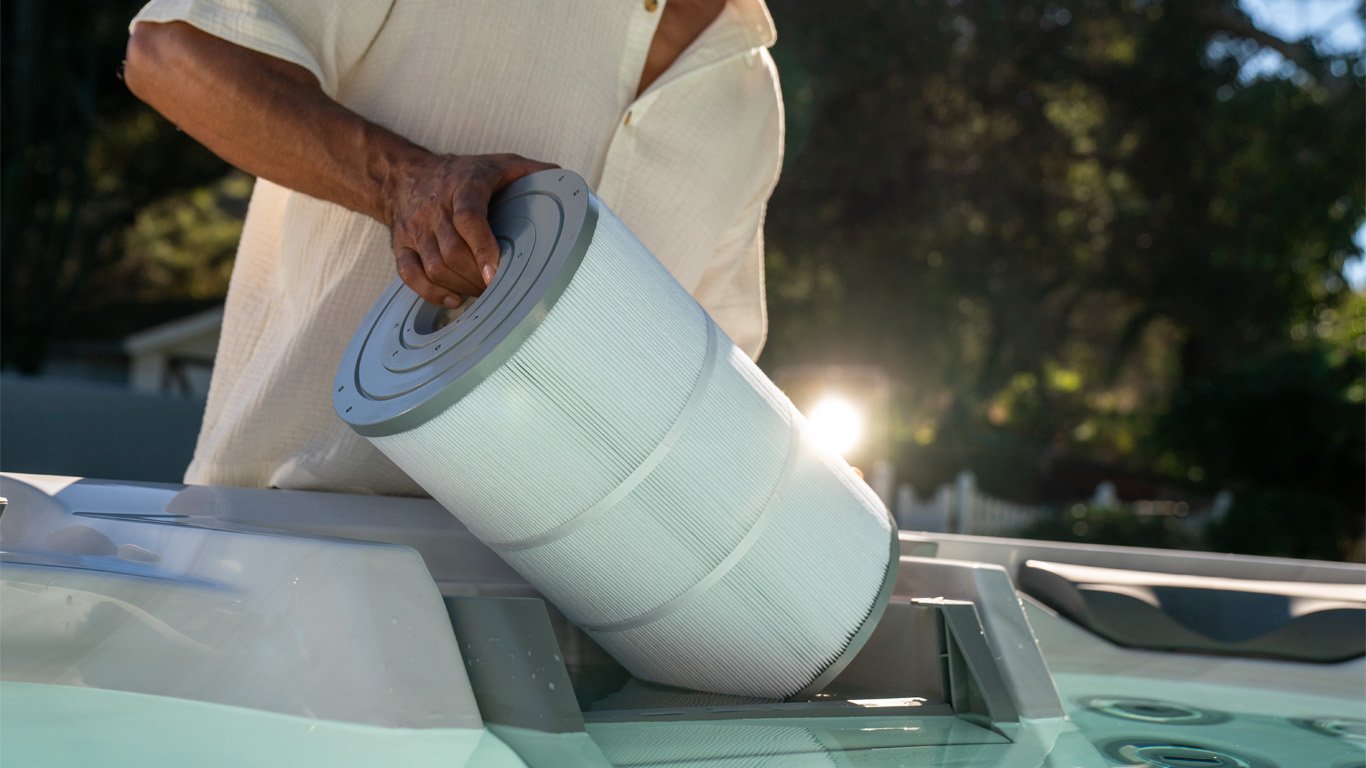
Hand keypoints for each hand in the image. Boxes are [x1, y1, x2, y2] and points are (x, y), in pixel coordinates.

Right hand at [384, 152, 557, 307]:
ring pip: (433, 266)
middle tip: (498, 288)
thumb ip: (532, 172)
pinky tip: (455, 299)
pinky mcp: (400, 244)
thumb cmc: (462, 174)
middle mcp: (434, 208)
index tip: (495, 273)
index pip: (468, 218)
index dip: (482, 247)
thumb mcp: (498, 164)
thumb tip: (566, 183)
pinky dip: (431, 293)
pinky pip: (410, 275)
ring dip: (460, 286)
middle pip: (451, 251)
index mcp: (462, 186)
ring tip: (482, 292)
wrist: (405, 175)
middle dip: (476, 277)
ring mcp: (414, 228)